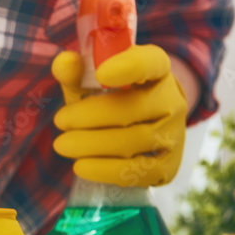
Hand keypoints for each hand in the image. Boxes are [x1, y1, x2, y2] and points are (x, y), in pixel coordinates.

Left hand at [51, 45, 186, 187]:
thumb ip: (75, 72)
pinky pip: (140, 171)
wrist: (139, 130)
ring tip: (63, 145)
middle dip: (90, 117)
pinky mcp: (170, 166)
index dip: (129, 67)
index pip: (151, 63)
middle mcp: (172, 101)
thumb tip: (63, 63)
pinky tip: (81, 167)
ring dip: (93, 145)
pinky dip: (107, 170)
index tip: (101, 73)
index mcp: (157, 70)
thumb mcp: (90, 83)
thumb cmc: (110, 100)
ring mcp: (175, 135)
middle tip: (60, 122)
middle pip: (133, 109)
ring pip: (135, 141)